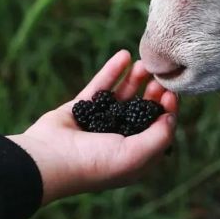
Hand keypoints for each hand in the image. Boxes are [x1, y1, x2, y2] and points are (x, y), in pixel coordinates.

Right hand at [8, 50, 177, 204]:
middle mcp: (118, 140)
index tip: (171, 93)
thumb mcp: (136, 156)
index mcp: (133, 156)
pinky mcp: (81, 108)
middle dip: (153, 93)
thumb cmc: (94, 163)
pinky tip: (124, 55)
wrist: (48, 159)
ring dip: (134, 79)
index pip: (157, 130)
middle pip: (141, 111)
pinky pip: (100, 86)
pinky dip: (112, 71)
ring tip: (144, 63)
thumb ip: (159, 137)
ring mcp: (98, 123)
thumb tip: (170, 117)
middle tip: (160, 77)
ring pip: (121, 96)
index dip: (167, 111)